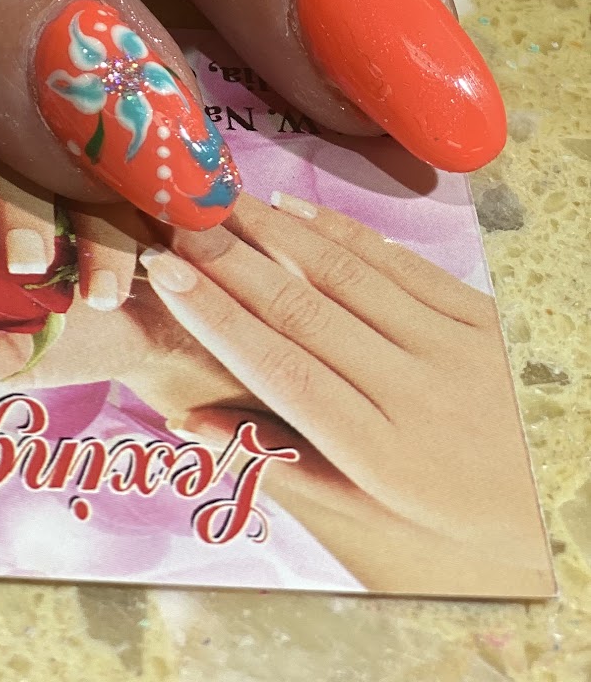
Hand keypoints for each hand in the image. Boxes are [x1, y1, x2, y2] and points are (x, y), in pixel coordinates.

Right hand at [143, 194, 552, 595]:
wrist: (563, 492)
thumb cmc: (459, 511)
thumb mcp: (375, 512)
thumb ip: (282, 461)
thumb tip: (187, 420)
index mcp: (383, 453)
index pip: (281, 370)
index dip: (216, 317)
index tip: (163, 273)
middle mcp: (415, 391)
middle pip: (302, 310)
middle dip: (227, 259)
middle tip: (171, 219)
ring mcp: (452, 344)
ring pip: (343, 272)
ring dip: (271, 230)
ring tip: (216, 203)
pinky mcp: (480, 313)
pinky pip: (396, 260)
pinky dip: (337, 230)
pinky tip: (291, 209)